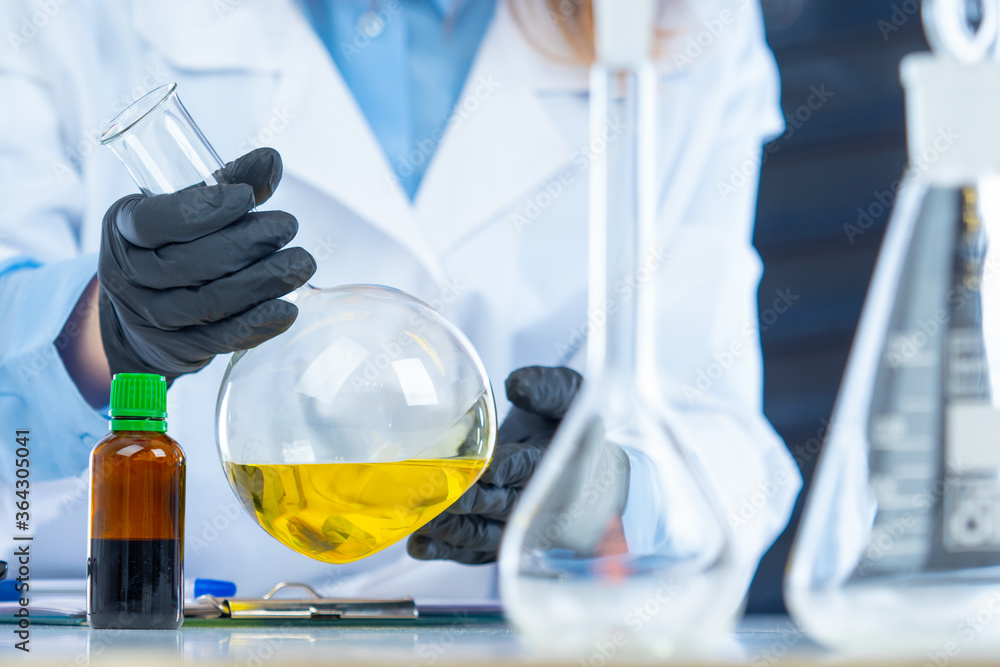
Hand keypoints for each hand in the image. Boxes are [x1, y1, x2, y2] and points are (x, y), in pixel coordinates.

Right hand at [98, 148, 315, 380]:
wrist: (144, 311)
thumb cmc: (175, 244)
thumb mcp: (187, 208)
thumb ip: (228, 183)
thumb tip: (271, 160)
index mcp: (123, 229)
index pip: (156, 222)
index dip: (202, 210)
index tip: (247, 197)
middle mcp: (128, 276)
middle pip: (191, 263)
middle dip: (247, 243)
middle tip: (288, 226)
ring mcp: (151, 318)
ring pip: (209, 302)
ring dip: (263, 282)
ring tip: (302, 262)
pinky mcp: (178, 349)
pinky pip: (220, 338)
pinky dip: (257, 324)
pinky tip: (288, 308)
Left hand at [407, 366, 582, 564]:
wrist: (582, 468)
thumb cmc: (567, 426)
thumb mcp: (568, 396)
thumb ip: (546, 389)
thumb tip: (517, 385)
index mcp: (556, 463)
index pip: (530, 469)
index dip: (505, 469)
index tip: (482, 467)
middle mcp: (538, 502)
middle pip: (501, 506)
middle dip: (468, 500)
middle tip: (434, 490)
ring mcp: (517, 526)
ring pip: (484, 534)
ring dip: (452, 530)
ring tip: (421, 519)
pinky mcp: (500, 539)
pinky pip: (474, 551)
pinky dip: (446, 551)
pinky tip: (419, 546)